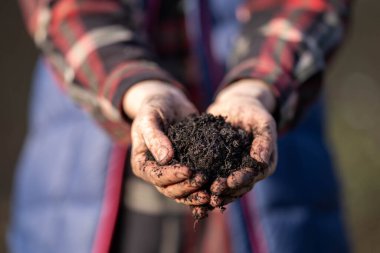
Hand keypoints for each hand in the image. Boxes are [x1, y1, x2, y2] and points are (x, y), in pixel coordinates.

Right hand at [124, 81, 208, 205]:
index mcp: (142, 164)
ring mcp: (172, 173)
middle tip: (204, 179)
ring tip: (212, 190)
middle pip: (169, 189)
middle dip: (187, 187)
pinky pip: (194, 185)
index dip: (171, 176)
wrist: (169, 103)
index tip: (188, 170)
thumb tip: (165, 159)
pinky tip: (219, 188)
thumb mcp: (150, 118)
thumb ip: (154, 137)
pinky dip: (205, 189)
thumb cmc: (154, 108)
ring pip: (183, 192)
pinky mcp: (187, 170)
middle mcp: (156, 173)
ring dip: (196, 193)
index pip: (155, 176)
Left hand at [207, 79, 277, 207]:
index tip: (228, 182)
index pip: (252, 176)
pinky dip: (203, 186)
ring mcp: (234, 172)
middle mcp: (250, 172)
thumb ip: (264, 141)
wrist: (236, 107)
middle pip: (238, 187)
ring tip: (202, 195)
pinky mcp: (219, 168)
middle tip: (212, 191)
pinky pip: (212, 179)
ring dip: (214, 194)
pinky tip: (191, 189)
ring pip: (225, 188)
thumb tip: (262, 161)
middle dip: (225, 191)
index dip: (241, 180)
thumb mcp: (262, 122)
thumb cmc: (253, 113)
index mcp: (264, 165)